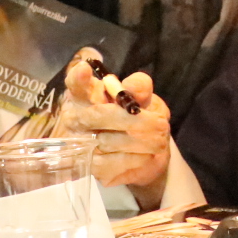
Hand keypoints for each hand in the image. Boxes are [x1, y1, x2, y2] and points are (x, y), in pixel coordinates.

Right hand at [56, 55, 171, 195]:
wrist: (145, 151)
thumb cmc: (138, 115)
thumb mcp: (143, 98)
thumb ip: (138, 88)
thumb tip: (133, 87)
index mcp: (86, 93)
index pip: (76, 84)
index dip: (77, 78)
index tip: (84, 70)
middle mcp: (76, 117)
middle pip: (99, 114)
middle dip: (134, 120)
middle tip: (162, 124)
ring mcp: (78, 143)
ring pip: (108, 141)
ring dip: (142, 141)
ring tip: (160, 139)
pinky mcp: (89, 167)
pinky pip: (113, 163)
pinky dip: (136, 158)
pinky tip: (148, 154)